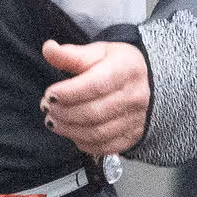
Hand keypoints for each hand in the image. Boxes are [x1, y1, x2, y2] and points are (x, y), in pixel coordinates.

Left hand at [39, 38, 152, 158]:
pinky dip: (83, 143)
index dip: (68, 93)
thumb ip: (71, 54)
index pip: (95, 86)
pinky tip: (72, 131)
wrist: (149, 84)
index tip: (50, 93)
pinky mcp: (131, 137)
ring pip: (96, 133)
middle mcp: (135, 97)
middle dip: (64, 112)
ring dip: (68, 130)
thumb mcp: (98, 52)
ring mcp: (135, 120)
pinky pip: (103, 147)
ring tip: (53, 121)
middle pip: (93, 113)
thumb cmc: (119, 66)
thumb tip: (49, 49)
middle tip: (47, 107)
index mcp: (126, 70)